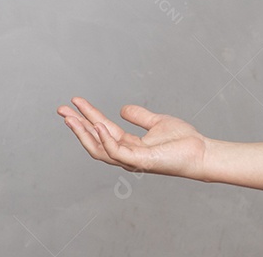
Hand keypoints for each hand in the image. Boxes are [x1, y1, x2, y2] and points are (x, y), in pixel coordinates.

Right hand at [57, 97, 208, 180]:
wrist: (201, 151)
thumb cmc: (182, 140)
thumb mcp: (157, 122)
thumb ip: (139, 116)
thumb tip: (122, 108)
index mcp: (129, 144)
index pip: (101, 129)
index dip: (87, 116)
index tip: (74, 102)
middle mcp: (126, 154)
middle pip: (94, 140)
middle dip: (77, 126)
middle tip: (61, 109)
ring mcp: (132, 159)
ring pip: (99, 149)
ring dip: (84, 133)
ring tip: (72, 117)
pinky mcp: (141, 161)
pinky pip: (118, 151)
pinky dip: (106, 139)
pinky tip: (98, 124)